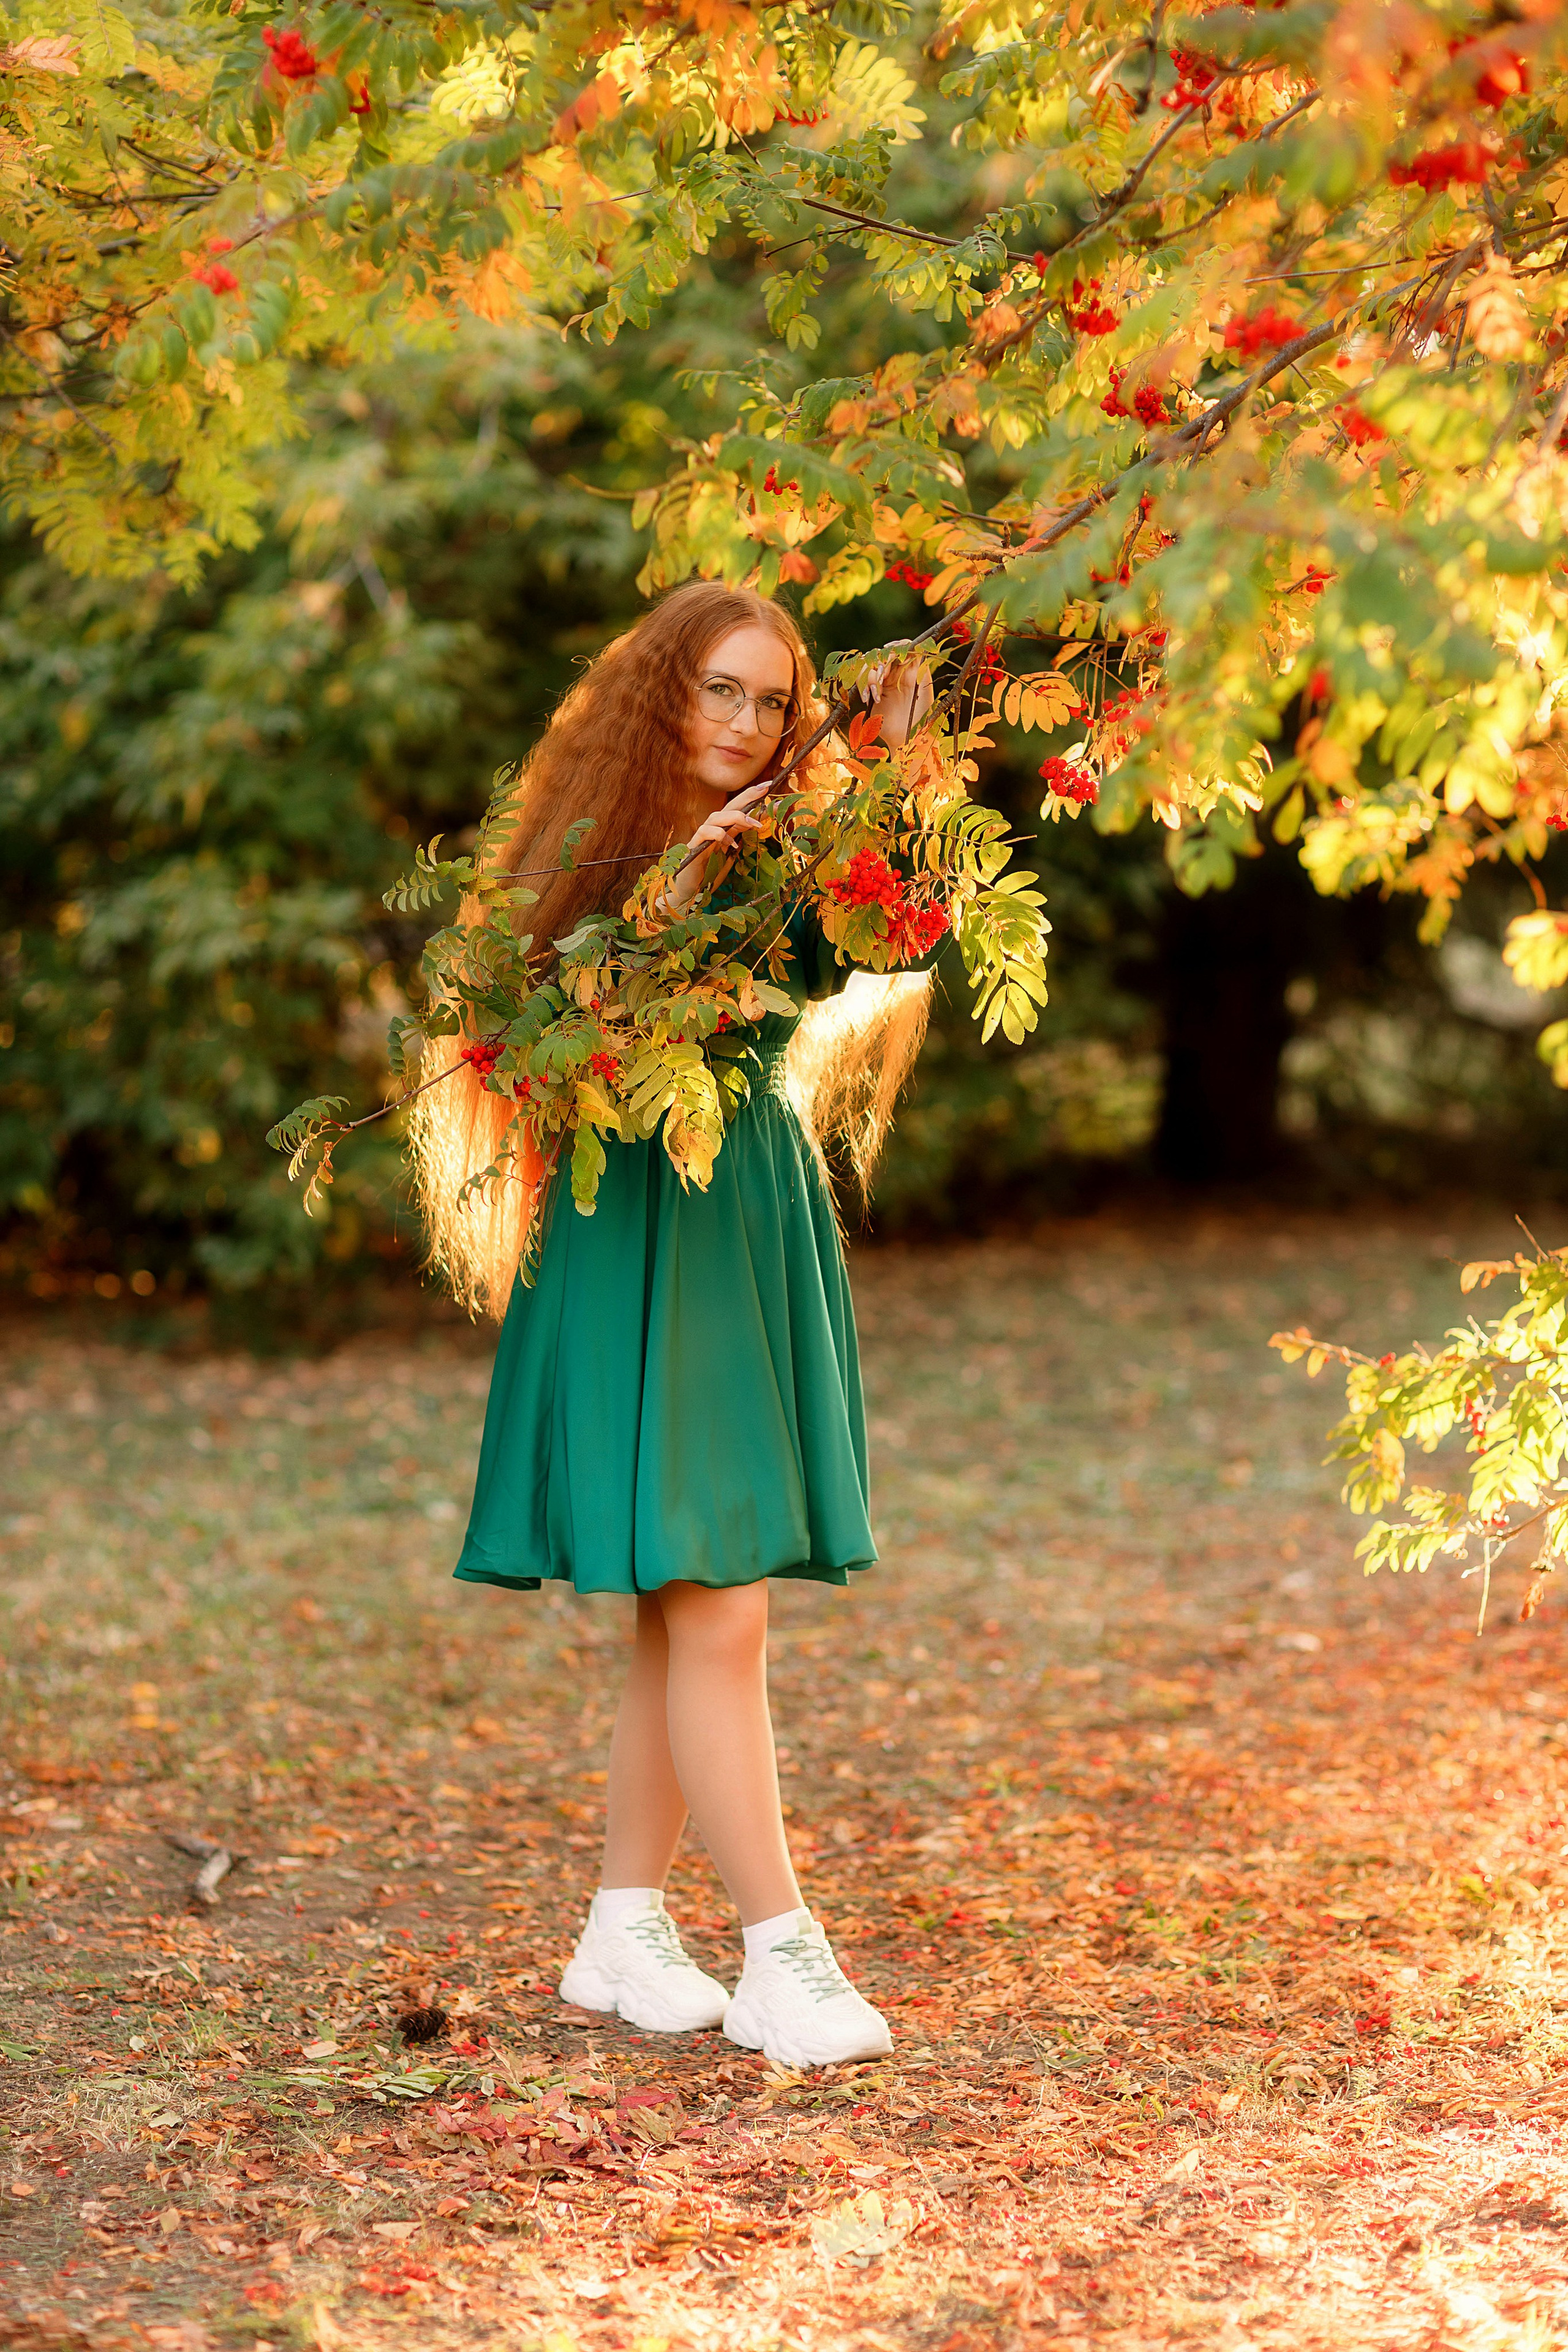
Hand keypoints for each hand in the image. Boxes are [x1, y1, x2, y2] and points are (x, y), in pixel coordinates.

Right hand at [664, 781, 771, 914]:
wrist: (688, 892)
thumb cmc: (707, 876)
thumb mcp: (728, 857)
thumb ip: (736, 841)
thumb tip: (751, 826)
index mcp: (722, 831)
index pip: (738, 811)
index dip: (752, 800)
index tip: (769, 790)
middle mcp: (712, 830)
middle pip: (729, 806)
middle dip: (747, 796)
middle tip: (765, 789)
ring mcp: (702, 837)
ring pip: (716, 816)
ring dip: (736, 817)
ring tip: (754, 824)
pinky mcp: (693, 847)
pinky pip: (705, 833)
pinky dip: (719, 835)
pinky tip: (730, 843)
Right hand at [864, 644, 933, 747]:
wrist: (906, 739)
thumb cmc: (920, 718)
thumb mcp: (924, 690)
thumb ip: (920, 668)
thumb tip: (916, 649)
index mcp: (912, 670)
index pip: (904, 647)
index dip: (896, 645)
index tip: (888, 649)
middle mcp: (898, 674)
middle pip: (883, 654)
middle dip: (880, 663)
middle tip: (882, 678)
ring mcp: (884, 683)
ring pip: (870, 665)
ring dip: (870, 678)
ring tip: (876, 695)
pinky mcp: (872, 692)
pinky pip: (861, 679)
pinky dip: (862, 686)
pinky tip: (868, 699)